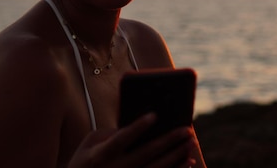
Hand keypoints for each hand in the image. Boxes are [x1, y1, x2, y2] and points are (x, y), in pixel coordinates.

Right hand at [69, 113, 196, 167]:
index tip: (154, 115)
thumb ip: (111, 133)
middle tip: (187, 129)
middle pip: (146, 153)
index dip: (137, 127)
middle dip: (169, 140)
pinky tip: (189, 161)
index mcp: (101, 155)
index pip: (121, 139)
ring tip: (191, 141)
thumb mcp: (89, 144)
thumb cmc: (85, 161)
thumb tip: (140, 126)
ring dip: (177, 155)